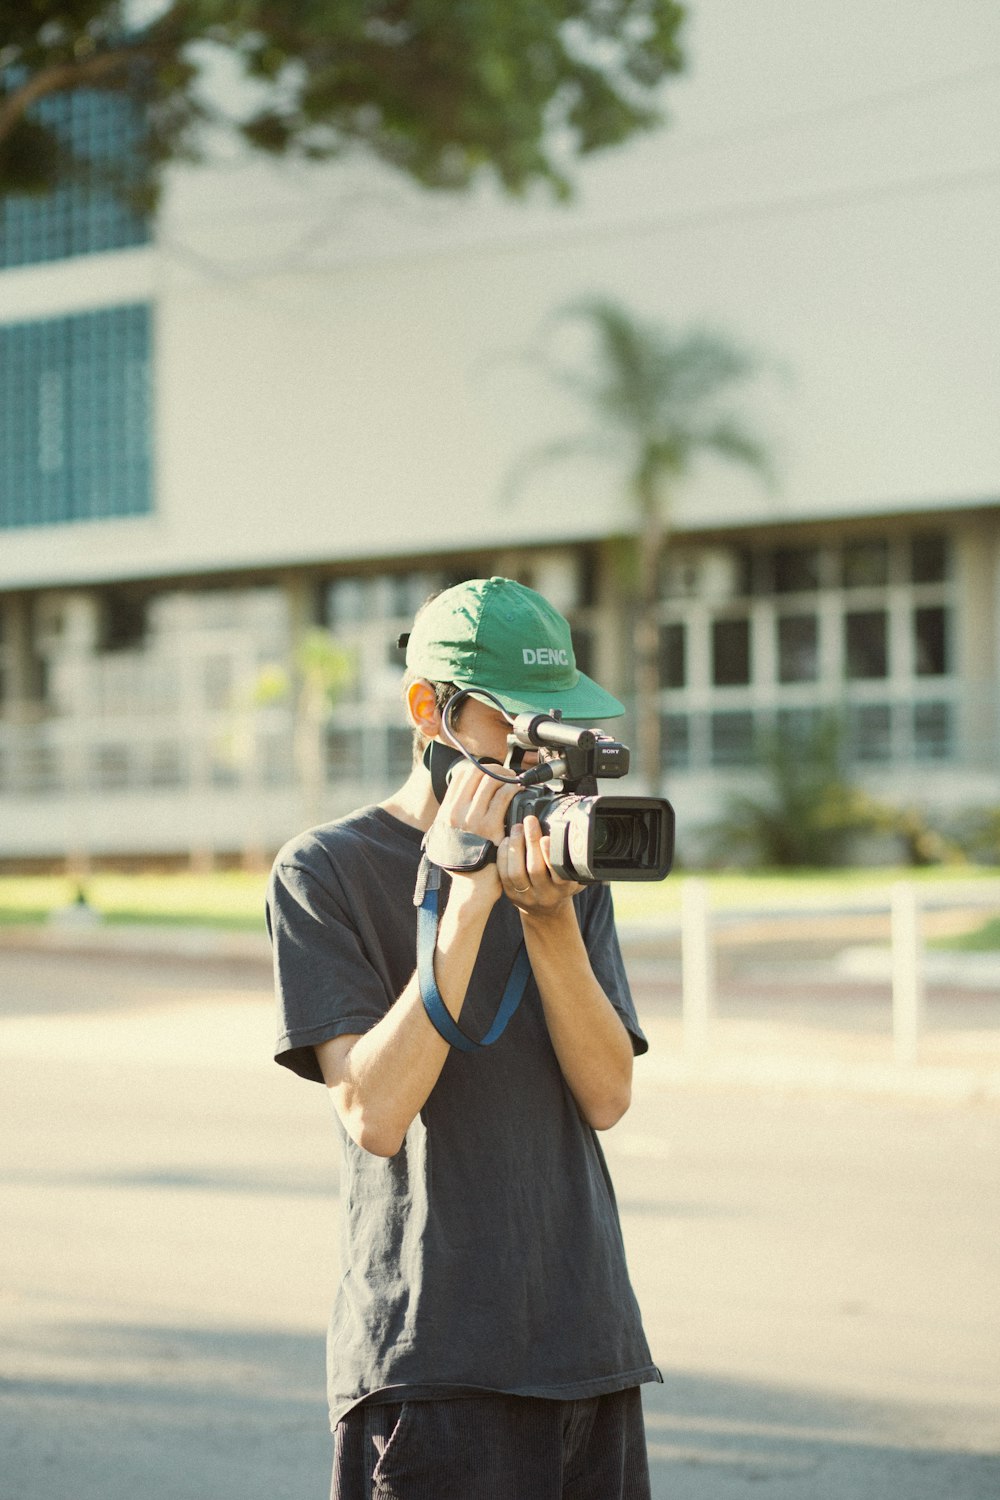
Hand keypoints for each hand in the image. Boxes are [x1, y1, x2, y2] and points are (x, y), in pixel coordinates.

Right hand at [434, 761, 519, 896]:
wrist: (473, 886)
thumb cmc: (465, 862)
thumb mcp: (450, 836)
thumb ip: (455, 815)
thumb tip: (466, 795)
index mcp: (445, 812)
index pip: (461, 775)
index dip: (480, 769)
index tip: (491, 773)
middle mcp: (455, 813)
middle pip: (477, 773)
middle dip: (495, 770)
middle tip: (506, 775)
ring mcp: (471, 819)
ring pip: (490, 781)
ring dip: (506, 778)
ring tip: (514, 782)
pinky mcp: (489, 826)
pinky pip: (503, 796)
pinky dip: (513, 789)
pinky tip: (518, 792)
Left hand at [499, 815, 583, 914]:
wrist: (546, 911)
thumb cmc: (560, 886)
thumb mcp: (574, 876)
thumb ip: (575, 860)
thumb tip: (577, 832)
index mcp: (564, 888)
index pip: (558, 873)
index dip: (550, 855)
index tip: (546, 837)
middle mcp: (546, 894)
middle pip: (535, 869)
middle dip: (531, 842)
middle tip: (529, 821)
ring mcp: (526, 896)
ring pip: (516, 872)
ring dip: (515, 846)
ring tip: (517, 828)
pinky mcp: (510, 895)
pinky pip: (503, 875)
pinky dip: (503, 855)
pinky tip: (507, 840)